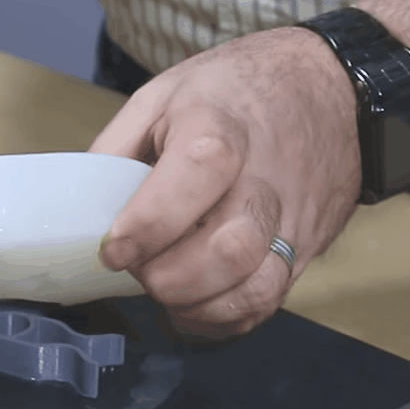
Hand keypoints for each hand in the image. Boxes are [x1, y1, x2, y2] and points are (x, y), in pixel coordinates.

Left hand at [92, 27, 361, 338]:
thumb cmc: (234, 94)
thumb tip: (81, 210)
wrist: (328, 91)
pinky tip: (194, 303)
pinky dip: (224, 317)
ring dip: (198, 306)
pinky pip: (269, 302)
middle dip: (169, 278)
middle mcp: (265, 178)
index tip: (113, 249)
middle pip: (231, 247)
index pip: (199, 172)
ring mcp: (292, 219)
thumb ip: (116, 149)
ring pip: (257, 287)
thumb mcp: (163, 96)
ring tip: (165, 292)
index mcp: (222, 126)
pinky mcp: (306, 249)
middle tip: (137, 271)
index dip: (150, 222)